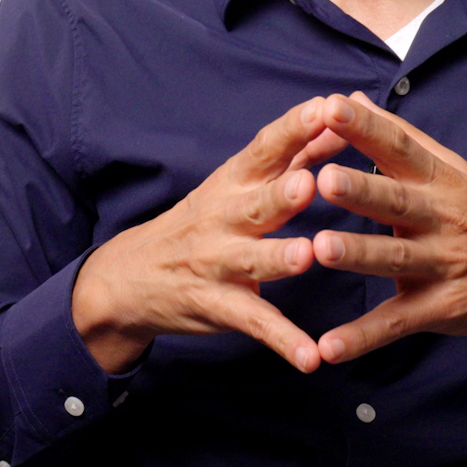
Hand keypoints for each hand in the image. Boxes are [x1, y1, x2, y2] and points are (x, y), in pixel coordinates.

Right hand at [71, 96, 337, 374]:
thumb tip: (336, 117)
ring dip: (278, 259)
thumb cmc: (201, 221)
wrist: (130, 277)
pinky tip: (312, 358)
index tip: (328, 107)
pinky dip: (284, 342)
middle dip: (281, 193)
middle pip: (256, 203)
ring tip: (305, 257)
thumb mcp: (237, 182)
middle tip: (309, 182)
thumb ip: (292, 153)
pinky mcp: (219, 306)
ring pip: (251, 261)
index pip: (264, 149)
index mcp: (232, 182)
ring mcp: (218, 263)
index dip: (294, 128)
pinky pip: (255, 325)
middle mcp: (223, 218)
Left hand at [308, 92, 466, 366]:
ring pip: (396, 259)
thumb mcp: (455, 170)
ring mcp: (443, 266)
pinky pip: (397, 324)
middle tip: (324, 179)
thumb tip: (352, 99)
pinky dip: (362, 338)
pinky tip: (328, 347)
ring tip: (320, 248)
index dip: (367, 128)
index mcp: (440, 183)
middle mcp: (441, 220)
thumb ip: (400, 138)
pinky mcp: (441, 309)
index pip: (401, 149)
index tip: (331, 108)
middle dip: (361, 191)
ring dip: (358, 254)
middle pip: (396, 203)